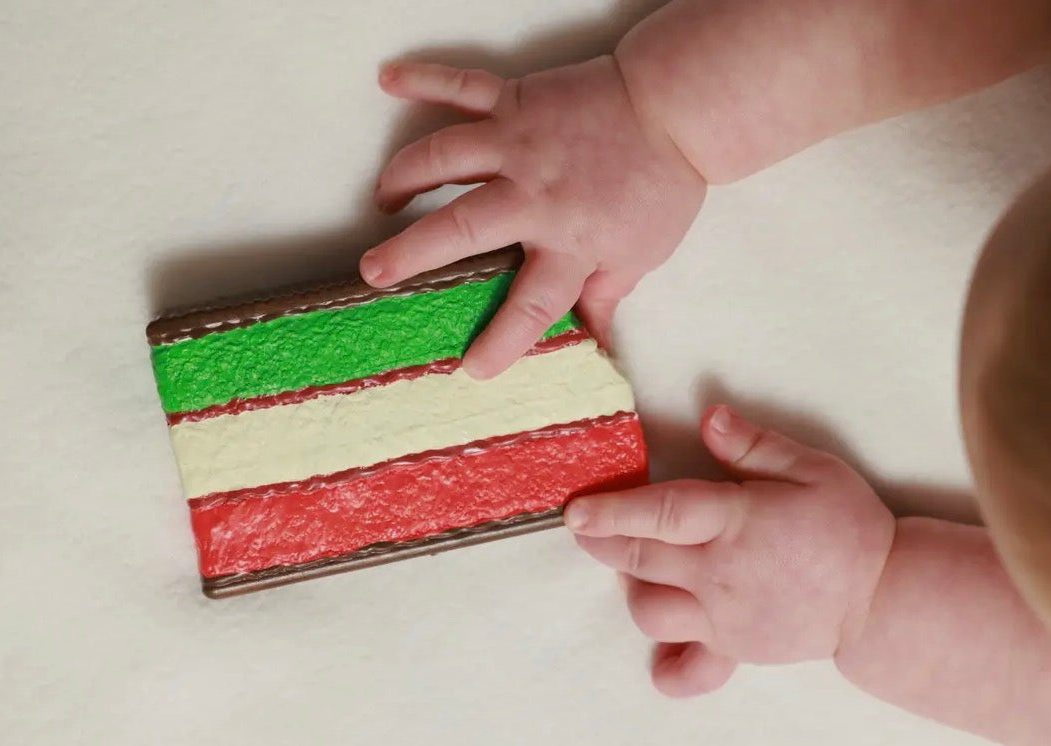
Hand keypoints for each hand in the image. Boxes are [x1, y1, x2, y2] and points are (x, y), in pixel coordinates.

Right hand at [361, 56, 705, 377]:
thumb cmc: (661, 184)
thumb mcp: (641, 253)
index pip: (533, 303)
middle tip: (374, 272)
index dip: (502, 340)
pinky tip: (389, 80)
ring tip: (383, 200)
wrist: (676, 107)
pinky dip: (423, 78)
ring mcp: (520, 143)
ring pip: (445, 156)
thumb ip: (604, 296)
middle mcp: (536, 195)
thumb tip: (592, 343)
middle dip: (413, 251)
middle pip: (464, 227)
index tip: (472, 367)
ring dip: (405, 177)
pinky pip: (461, 86)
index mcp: (570, 242)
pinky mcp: (516, 100)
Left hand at [563, 405, 895, 696]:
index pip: (660, 513)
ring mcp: (724, 618)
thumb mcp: (812, 468)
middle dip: (601, 542)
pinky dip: (666, 667)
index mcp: (737, 522)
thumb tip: (710, 417)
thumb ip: (755, 444)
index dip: (613, 510)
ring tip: (634, 567)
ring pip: (651, 611)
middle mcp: (721, 574)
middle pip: (641, 559)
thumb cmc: (849, 527)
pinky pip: (688, 670)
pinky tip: (661, 653)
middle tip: (584, 528)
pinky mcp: (734, 650)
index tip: (577, 510)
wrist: (884, 598)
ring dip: (631, 587)